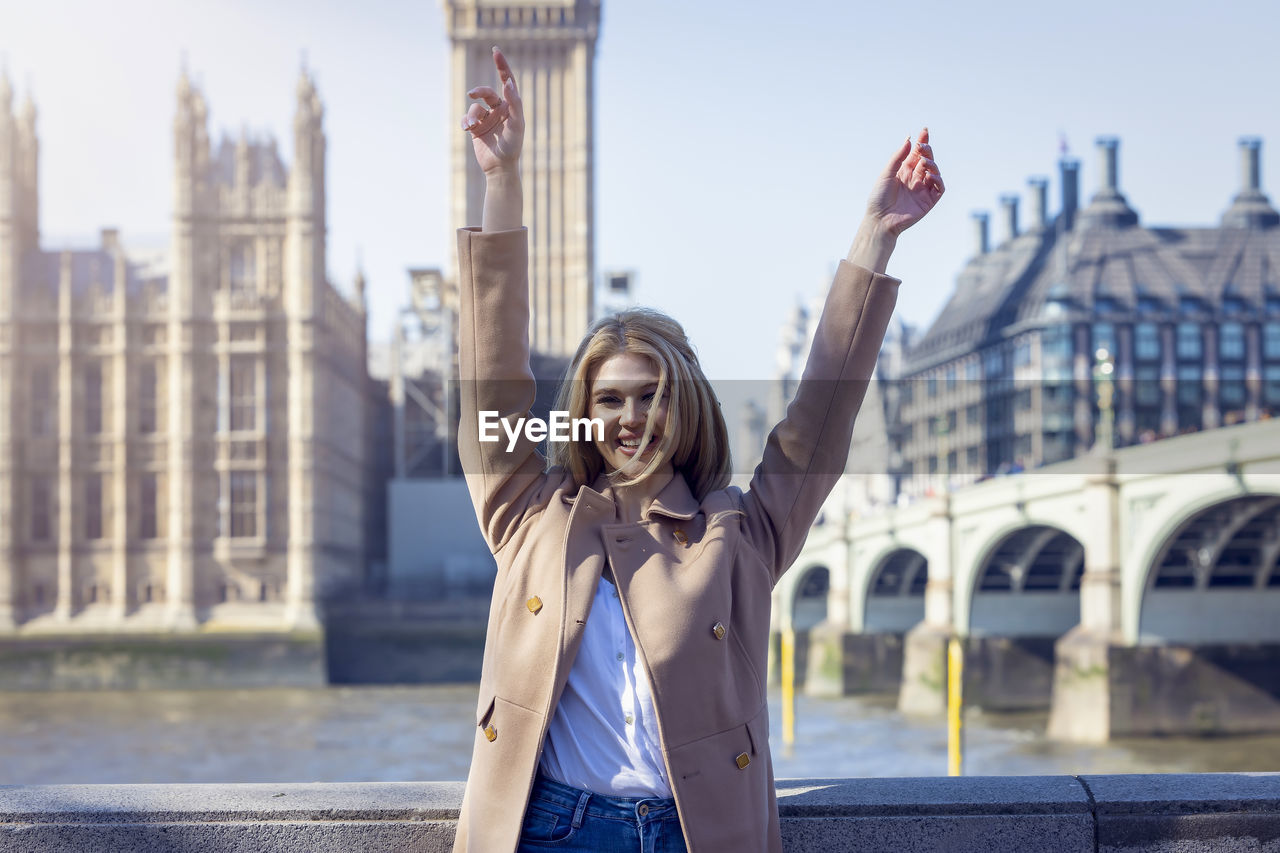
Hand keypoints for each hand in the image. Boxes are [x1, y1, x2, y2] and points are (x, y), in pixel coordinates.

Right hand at [462, 47, 524, 175]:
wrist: (500, 168)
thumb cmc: (513, 146)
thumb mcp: (517, 124)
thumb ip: (515, 102)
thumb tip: (508, 83)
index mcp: (511, 106)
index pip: (507, 81)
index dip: (502, 65)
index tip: (495, 51)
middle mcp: (499, 110)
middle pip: (487, 92)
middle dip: (480, 91)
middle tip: (473, 94)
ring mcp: (487, 118)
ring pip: (475, 106)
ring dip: (472, 114)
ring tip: (473, 125)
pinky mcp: (476, 127)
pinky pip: (467, 117)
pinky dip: (466, 121)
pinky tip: (468, 129)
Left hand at [865, 127, 944, 235]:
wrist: (880, 219)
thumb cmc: (879, 197)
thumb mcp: (886, 173)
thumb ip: (898, 157)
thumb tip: (910, 140)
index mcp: (904, 172)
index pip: (916, 154)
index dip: (922, 142)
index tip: (924, 131)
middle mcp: (915, 179)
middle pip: (927, 160)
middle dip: (927, 151)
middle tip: (922, 146)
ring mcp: (922, 190)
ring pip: (935, 172)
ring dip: (932, 164)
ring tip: (923, 162)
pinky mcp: (928, 201)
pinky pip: (939, 188)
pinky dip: (938, 179)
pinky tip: (929, 175)